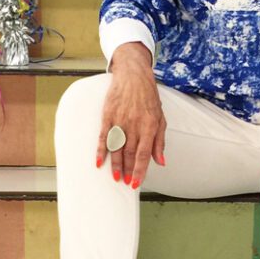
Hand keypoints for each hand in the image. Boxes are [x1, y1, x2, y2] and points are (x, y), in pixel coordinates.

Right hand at [96, 43, 166, 187]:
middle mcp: (134, 125)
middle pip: (129, 153)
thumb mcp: (160, 118)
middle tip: (125, 183)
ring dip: (115, 165)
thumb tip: (161, 161)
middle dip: (127, 170)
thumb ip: (159, 141)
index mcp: (149, 126)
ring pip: (116, 148)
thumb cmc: (149, 97)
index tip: (136, 183)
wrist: (133, 76)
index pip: (144, 154)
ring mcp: (120, 120)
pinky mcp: (108, 115)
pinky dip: (100, 150)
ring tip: (115, 177)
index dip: (139, 170)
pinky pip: (103, 137)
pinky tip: (99, 162)